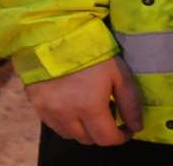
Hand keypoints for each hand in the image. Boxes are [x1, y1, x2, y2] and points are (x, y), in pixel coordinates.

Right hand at [26, 57, 141, 146]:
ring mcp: (49, 111)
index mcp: (89, 107)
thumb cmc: (90, 49)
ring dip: (83, 129)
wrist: (52, 31)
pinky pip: (54, 124)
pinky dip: (66, 122)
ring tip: (89, 111)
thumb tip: (136, 126)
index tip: (126, 128)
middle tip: (108, 115)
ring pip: (71, 135)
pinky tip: (71, 106)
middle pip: (89, 140)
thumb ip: (130, 102)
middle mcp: (67, 116)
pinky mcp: (36, 104)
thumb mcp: (117, 72)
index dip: (121, 136)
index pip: (107, 139)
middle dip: (102, 132)